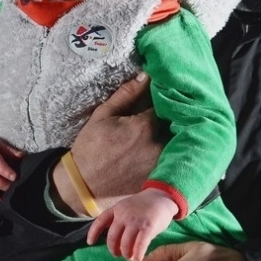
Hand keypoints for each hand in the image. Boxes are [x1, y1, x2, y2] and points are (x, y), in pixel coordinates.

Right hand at [52, 75, 162, 215]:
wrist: (84, 185)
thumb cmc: (90, 148)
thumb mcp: (103, 115)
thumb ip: (126, 94)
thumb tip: (145, 76)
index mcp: (145, 126)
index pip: (166, 102)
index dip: (163, 97)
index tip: (161, 94)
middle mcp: (159, 144)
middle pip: (176, 122)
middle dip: (172, 114)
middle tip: (166, 110)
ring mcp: (162, 162)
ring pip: (177, 140)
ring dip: (174, 132)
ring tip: (167, 129)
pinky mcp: (161, 176)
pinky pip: (173, 158)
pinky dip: (172, 151)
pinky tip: (159, 148)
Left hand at [86, 188, 179, 260]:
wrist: (162, 197)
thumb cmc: (144, 206)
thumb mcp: (127, 208)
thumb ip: (119, 220)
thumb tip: (113, 239)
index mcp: (117, 209)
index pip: (100, 221)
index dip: (93, 233)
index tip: (90, 243)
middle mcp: (124, 215)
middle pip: (112, 236)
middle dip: (113, 249)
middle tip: (117, 254)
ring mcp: (136, 221)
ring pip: (125, 242)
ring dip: (126, 253)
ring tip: (129, 258)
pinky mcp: (148, 226)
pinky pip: (140, 244)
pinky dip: (138, 253)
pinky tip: (138, 259)